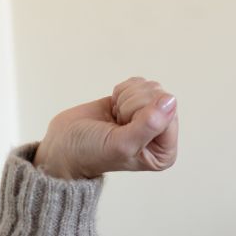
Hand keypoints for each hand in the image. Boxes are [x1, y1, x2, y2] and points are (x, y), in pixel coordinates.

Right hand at [33, 77, 178, 179]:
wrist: (64, 144)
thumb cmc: (91, 151)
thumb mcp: (121, 143)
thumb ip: (149, 125)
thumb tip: (171, 100)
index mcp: (165, 152)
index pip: (169, 114)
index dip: (142, 114)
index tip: (123, 127)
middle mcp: (163, 134)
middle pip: (160, 97)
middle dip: (132, 105)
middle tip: (117, 123)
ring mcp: (151, 116)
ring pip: (149, 87)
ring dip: (125, 99)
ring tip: (114, 118)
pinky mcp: (137, 102)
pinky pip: (138, 83)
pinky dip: (121, 92)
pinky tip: (113, 108)